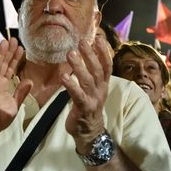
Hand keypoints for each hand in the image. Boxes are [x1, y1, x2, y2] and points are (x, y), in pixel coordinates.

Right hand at [0, 38, 30, 137]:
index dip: (15, 59)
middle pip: (3, 64)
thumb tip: (30, 81)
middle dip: (8, 52)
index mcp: (4, 85)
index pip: (10, 69)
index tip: (21, 48)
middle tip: (14, 39)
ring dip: (0, 54)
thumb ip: (21, 93)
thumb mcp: (14, 105)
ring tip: (5, 42)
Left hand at [63, 36, 110, 153]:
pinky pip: (77, 95)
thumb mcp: (93, 90)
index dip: (104, 51)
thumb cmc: (88, 107)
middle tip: (82, 41)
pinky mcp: (84, 108)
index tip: (98, 37)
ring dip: (79, 66)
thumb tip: (85, 55)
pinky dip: (71, 85)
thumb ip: (91, 75)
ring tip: (70, 53)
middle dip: (90, 54)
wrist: (90, 133)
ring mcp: (93, 99)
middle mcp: (101, 90)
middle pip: (97, 70)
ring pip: (88, 80)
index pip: (107, 65)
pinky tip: (63, 76)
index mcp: (103, 85)